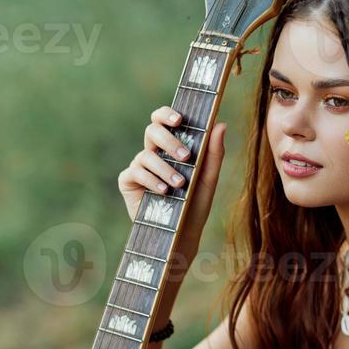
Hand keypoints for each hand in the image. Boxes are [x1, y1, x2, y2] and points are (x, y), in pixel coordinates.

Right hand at [116, 105, 226, 284]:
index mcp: (170, 145)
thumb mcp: (208, 178)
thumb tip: (221, 124)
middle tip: (186, 156)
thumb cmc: (196, 204)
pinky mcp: (128, 182)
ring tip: (179, 184)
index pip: (163, 120)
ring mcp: (139, 166)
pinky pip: (135, 172)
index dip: (166, 114)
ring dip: (165, 169)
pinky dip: (151, 181)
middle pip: (151, 130)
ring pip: (146, 155)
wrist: (183, 234)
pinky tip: (164, 192)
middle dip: (169, 141)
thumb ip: (214, 153)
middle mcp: (153, 152)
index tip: (179, 120)